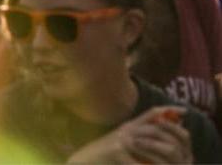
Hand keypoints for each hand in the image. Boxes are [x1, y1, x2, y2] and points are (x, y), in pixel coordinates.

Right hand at [67, 106, 191, 163]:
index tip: (184, 110)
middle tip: (185, 157)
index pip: (151, 113)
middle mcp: (126, 130)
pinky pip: (140, 164)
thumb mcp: (120, 142)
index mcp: (128, 126)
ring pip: (152, 148)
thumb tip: (161, 140)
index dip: (168, 110)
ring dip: (165, 162)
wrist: (83, 160)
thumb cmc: (103, 155)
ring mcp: (121, 141)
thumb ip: (138, 138)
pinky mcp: (116, 153)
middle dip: (174, 144)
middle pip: (157, 131)